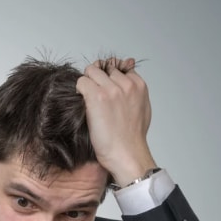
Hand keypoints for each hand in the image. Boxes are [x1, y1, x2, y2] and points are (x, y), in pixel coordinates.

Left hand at [76, 57, 156, 186]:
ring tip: (87, 99)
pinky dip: (79, 89)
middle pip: (104, 68)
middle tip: (93, 94)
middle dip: (97, 78)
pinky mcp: (97, 96)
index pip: (119, 67)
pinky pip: (81, 81)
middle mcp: (126, 84)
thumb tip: (126, 81)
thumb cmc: (132, 137)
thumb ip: (134, 93)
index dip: (108, 76)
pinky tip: (82, 102)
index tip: (104, 87)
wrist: (126, 152)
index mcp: (138, 85)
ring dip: (86, 82)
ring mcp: (111, 89)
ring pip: (91, 71)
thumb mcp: (142, 109)